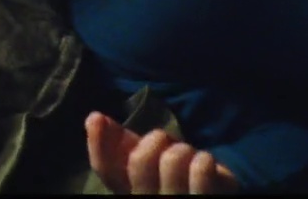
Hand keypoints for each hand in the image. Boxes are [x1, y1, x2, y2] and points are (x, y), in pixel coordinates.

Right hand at [86, 111, 239, 193]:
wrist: (213, 193)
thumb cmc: (178, 177)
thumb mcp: (149, 162)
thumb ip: (123, 145)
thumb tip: (94, 117)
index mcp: (131, 191)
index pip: (106, 171)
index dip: (98, 144)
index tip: (96, 117)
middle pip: (140, 160)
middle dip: (156, 140)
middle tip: (168, 145)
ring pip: (172, 160)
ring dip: (184, 150)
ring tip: (190, 161)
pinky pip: (200, 169)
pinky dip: (204, 159)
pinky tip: (206, 168)